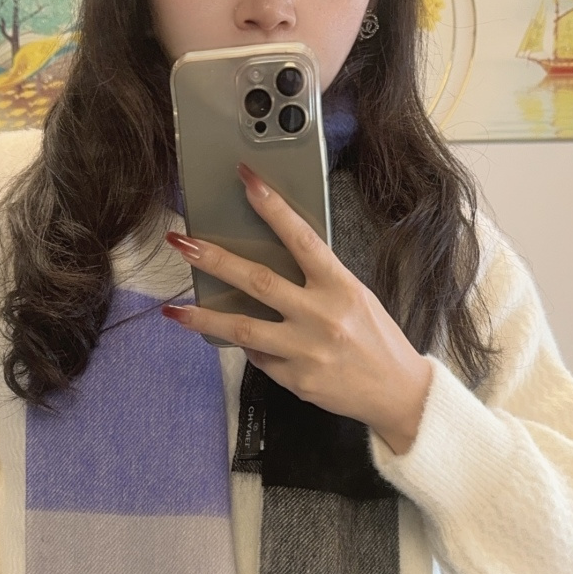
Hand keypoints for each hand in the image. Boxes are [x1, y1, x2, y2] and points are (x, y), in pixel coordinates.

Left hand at [161, 162, 432, 455]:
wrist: (398, 393)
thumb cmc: (376, 340)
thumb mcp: (356, 298)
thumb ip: (317, 282)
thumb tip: (269, 266)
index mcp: (341, 287)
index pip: (301, 238)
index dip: (271, 207)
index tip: (245, 180)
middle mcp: (321, 316)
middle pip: (257, 282)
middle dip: (214, 259)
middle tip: (181, 242)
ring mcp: (306, 351)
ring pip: (242, 329)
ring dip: (203, 318)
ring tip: (174, 311)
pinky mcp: (296, 380)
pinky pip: (260, 359)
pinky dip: (252, 349)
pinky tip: (253, 345)